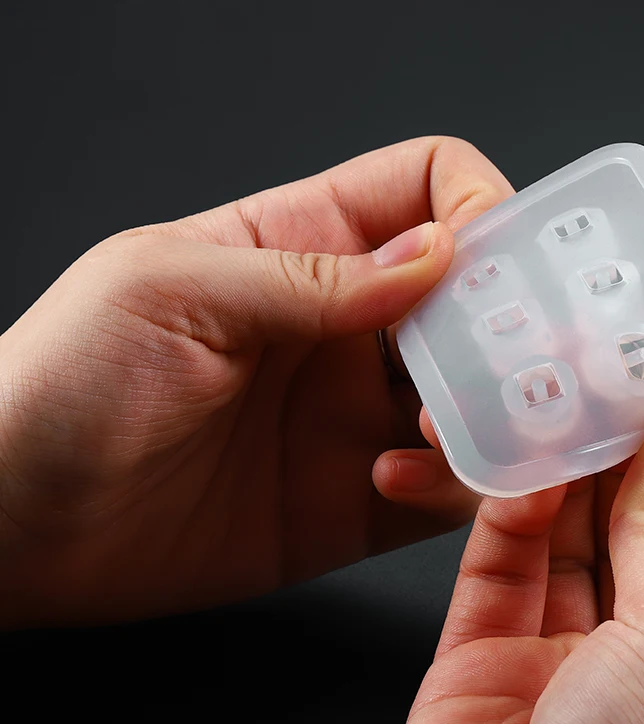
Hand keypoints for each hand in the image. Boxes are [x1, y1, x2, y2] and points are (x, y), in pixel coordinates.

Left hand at [0, 137, 512, 626]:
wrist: (16, 527)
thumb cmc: (61, 386)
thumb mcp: (173, 291)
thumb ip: (309, 274)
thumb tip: (436, 256)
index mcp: (301, 249)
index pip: (426, 193)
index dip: (479, 211)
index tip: (498, 261)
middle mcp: (343, 333)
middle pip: (473, 303)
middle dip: (507, 327)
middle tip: (510, 363)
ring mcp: (354, 419)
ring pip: (476, 401)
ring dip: (487, 414)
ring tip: (435, 430)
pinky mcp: (357, 502)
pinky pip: (446, 490)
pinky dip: (454, 486)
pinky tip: (393, 481)